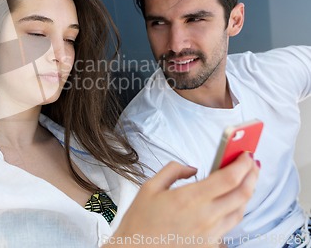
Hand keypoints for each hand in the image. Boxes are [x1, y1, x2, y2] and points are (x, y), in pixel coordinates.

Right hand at [105, 152, 258, 246]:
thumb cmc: (140, 221)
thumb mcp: (150, 186)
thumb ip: (173, 170)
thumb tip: (192, 168)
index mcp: (190, 198)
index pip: (229, 178)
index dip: (242, 163)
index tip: (245, 154)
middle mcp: (205, 217)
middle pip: (242, 194)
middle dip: (252, 175)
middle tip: (251, 163)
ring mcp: (210, 233)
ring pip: (240, 211)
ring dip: (247, 193)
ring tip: (245, 179)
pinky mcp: (209, 244)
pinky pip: (230, 225)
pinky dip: (236, 210)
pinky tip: (231, 202)